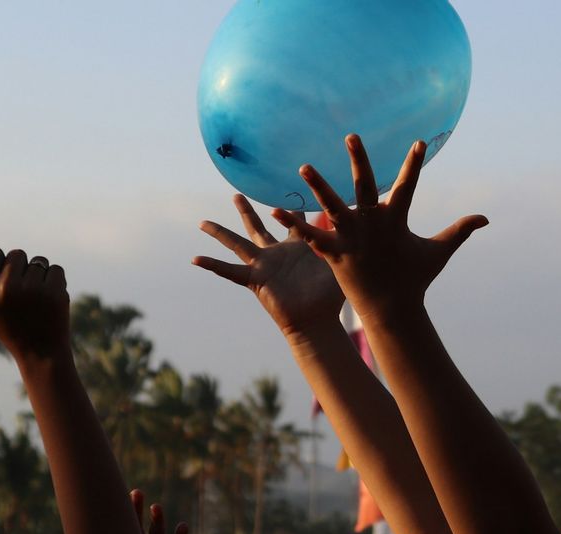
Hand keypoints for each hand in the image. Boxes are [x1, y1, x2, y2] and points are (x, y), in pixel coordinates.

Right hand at [0, 240, 70, 360]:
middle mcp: (5, 289)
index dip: (1, 267)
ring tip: (36, 299)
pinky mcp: (54, 292)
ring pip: (37, 260)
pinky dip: (55, 281)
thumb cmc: (7, 324)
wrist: (40, 352)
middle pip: (16, 254)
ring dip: (39, 275)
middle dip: (20, 269)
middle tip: (22, 296)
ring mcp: (31, 290)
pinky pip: (55, 268)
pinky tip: (50, 299)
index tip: (5, 287)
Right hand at [192, 194, 344, 336]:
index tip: (291, 186)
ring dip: (220, 233)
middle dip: (247, 211)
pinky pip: (231, 272)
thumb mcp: (338, 260)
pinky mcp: (256, 280)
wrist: (318, 320)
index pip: (293, 219)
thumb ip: (343, 239)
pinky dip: (213, 266)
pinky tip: (195, 259)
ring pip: (237, 243)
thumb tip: (365, 221)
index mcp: (297, 246)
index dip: (293, 205)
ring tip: (202, 222)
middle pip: (257, 226)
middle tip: (236, 194)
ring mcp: (263, 266)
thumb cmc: (332, 296)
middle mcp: (276, 254)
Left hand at [277, 135, 487, 325]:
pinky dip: (294, 224)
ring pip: (332, 206)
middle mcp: (372, 225)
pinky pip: (311, 236)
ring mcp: (352, 239)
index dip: (414, 164)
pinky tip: (276, 210)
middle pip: (365, 186)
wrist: (392, 310)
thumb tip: (486, 218)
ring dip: (318, 186)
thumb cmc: (414, 278)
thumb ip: (459, 231)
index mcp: (396, 220)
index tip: (419, 141)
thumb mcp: (438, 252)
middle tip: (351, 136)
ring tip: (303, 166)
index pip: (408, 185)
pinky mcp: (334, 253)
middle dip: (359, 160)